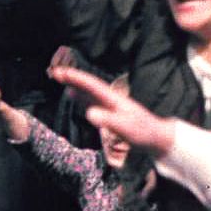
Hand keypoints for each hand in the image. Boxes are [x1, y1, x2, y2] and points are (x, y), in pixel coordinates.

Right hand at [50, 66, 175, 157]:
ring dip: (74, 85)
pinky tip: (74, 96)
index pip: (92, 85)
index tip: (61, 72)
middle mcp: (110, 98)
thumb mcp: (126, 128)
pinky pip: (91, 101)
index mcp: (114, 99)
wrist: (156, 138)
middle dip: (72, 78)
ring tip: (60, 79)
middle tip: (54, 72)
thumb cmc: (143, 133)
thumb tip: (89, 113)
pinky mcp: (110, 113)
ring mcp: (110, 105)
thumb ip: (109, 120)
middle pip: (88, 85)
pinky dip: (80, 96)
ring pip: (89, 92)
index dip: (76, 78)